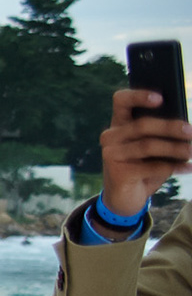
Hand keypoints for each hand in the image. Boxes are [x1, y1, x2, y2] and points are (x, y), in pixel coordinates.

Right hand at [101, 88, 191, 218]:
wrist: (125, 199)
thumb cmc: (144, 167)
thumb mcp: (153, 149)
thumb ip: (161, 135)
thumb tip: (185, 129)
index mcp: (119, 124)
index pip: (122, 101)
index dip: (138, 96)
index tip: (160, 99)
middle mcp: (111, 137)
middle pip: (142, 125)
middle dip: (170, 127)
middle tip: (191, 131)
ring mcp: (111, 154)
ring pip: (148, 145)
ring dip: (176, 148)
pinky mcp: (118, 173)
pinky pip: (152, 166)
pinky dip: (174, 167)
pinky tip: (188, 167)